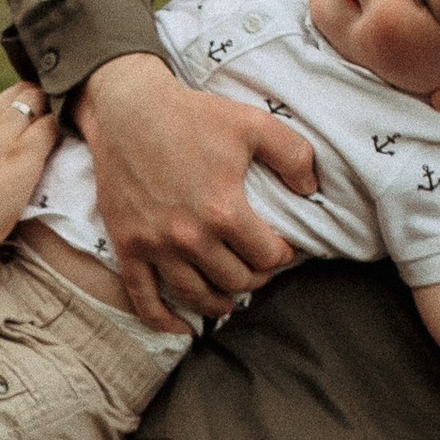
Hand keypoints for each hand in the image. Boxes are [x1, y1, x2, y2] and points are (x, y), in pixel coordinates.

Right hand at [74, 56, 314, 331]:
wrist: (128, 110)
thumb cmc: (193, 115)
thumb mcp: (254, 123)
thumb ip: (293, 155)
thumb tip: (311, 190)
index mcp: (225, 211)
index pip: (267, 257)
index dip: (281, 255)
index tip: (280, 248)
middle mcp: (190, 237)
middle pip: (235, 280)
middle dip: (253, 277)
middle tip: (256, 267)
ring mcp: (156, 246)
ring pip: (195, 295)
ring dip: (218, 302)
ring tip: (229, 298)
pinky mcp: (127, 247)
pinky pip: (143, 297)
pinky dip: (161, 320)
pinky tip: (180, 330)